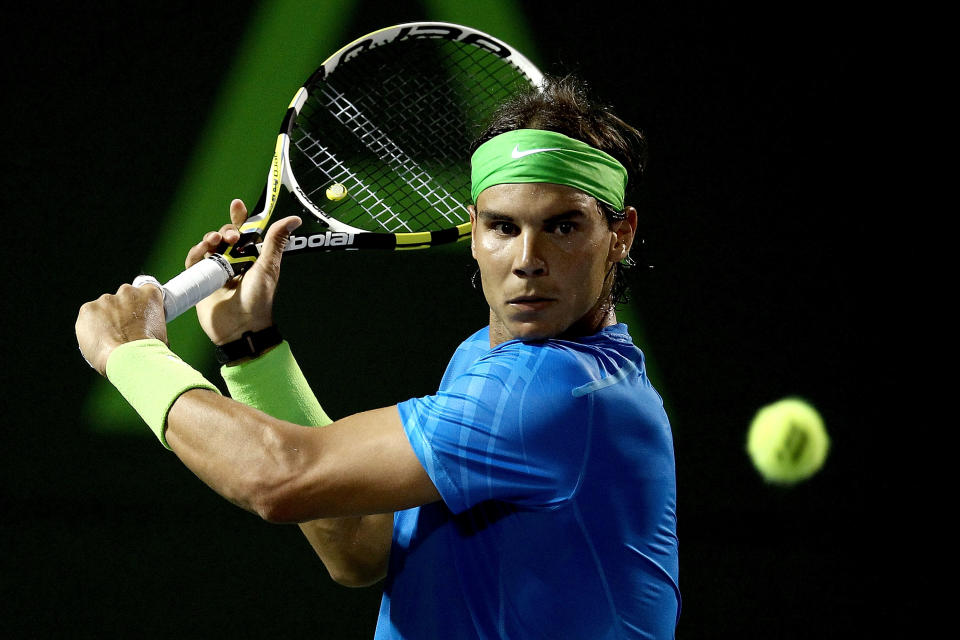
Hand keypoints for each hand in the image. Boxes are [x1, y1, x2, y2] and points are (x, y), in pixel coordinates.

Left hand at [76, 284, 166, 375]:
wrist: (130, 359)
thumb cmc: (150, 351)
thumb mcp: (161, 334)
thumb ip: (151, 325)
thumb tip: (146, 333)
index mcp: (149, 294)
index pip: (146, 291)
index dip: (141, 304)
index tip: (139, 315)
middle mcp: (127, 291)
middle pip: (123, 298)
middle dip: (122, 312)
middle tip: (124, 331)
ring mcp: (106, 299)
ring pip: (104, 308)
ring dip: (106, 319)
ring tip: (110, 340)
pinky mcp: (87, 309)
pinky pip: (88, 317)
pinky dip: (91, 327)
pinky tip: (99, 341)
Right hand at [186, 199, 300, 344]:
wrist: (240, 328)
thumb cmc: (258, 300)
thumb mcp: (268, 267)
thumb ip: (275, 241)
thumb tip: (294, 219)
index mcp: (253, 257)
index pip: (246, 232)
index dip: (240, 217)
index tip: (237, 204)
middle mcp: (234, 261)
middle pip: (226, 235)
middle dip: (228, 230)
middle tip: (233, 238)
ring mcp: (217, 270)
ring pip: (209, 244)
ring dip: (211, 237)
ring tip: (216, 242)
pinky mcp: (201, 279)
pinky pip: (195, 260)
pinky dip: (197, 251)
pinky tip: (203, 250)